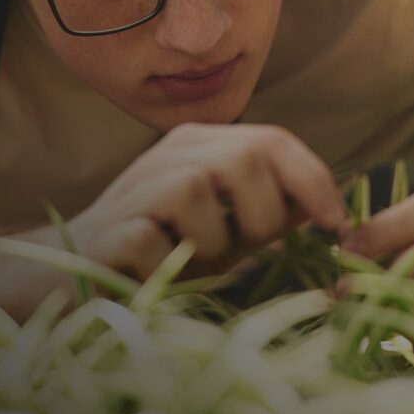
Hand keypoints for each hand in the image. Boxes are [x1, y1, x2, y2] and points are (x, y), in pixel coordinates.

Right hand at [67, 123, 346, 279]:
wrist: (76, 274)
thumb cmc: (166, 250)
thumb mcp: (229, 227)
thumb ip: (272, 210)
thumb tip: (330, 205)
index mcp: (201, 145)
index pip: (271, 139)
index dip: (313, 178)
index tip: (336, 224)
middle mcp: (169, 154)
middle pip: (242, 157)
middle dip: (263, 212)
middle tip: (247, 246)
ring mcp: (135, 188)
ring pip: (198, 189)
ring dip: (213, 241)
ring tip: (194, 259)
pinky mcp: (109, 230)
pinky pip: (155, 242)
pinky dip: (169, 268)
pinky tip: (159, 274)